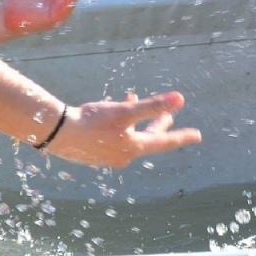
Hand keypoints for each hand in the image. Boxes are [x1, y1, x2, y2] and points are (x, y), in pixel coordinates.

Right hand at [45, 91, 200, 168]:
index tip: (197, 136)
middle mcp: (123, 156)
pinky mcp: (94, 152)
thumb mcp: (126, 111)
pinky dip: (119, 124)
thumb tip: (180, 99)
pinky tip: (110, 109)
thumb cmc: (94, 121)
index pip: (164, 141)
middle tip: (169, 116)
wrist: (58, 133)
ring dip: (134, 120)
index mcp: (133, 148)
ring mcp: (107, 156)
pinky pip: (114, 137)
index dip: (182, 136)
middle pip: (147, 138)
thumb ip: (153, 106)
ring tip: (133, 100)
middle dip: (157, 124)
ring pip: (129, 135)